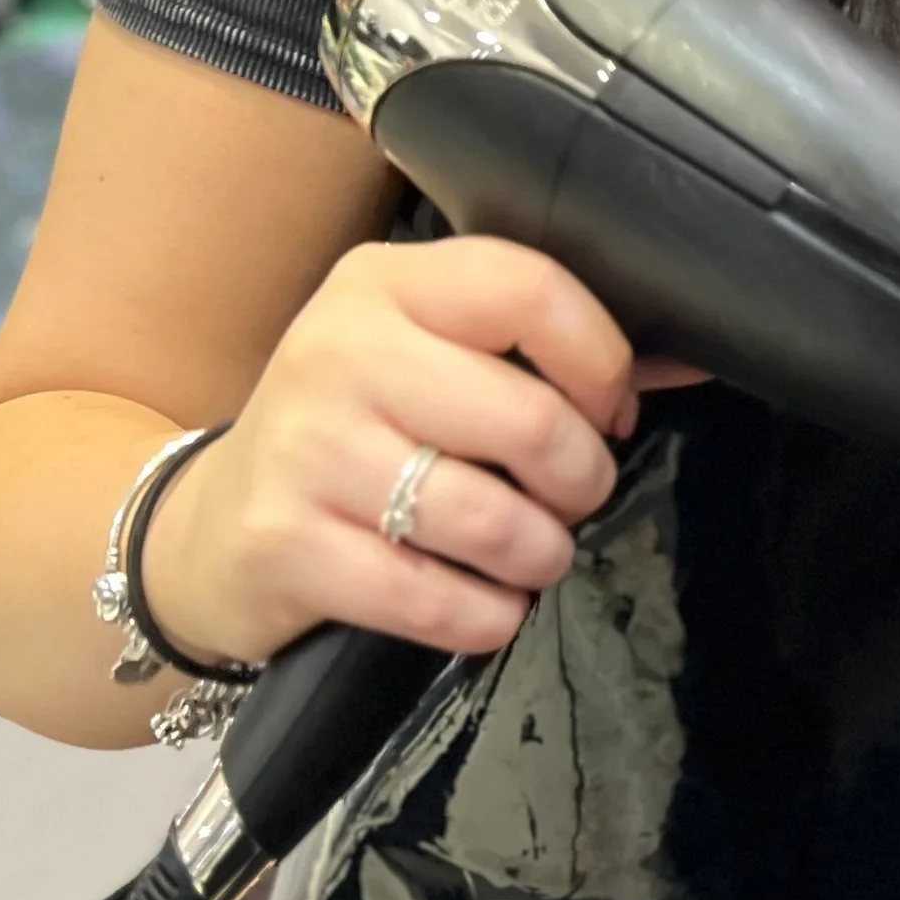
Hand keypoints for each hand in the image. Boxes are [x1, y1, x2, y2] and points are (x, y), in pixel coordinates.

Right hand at [141, 238, 641, 668]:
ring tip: (534, 553)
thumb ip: (541, 352)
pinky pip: (433, 597)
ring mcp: (305, 448)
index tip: (611, 409)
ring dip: (540, 553)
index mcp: (384, 284)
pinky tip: (487, 604)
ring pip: (489, 518)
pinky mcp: (286, 543)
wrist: (212, 525)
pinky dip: (486, 615)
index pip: (529, 290)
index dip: (601, 360)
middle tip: (573, 496)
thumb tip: (687, 362)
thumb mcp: (425, 357)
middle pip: (527, 419)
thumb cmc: (352, 431)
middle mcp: (338, 350)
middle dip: (580, 478)